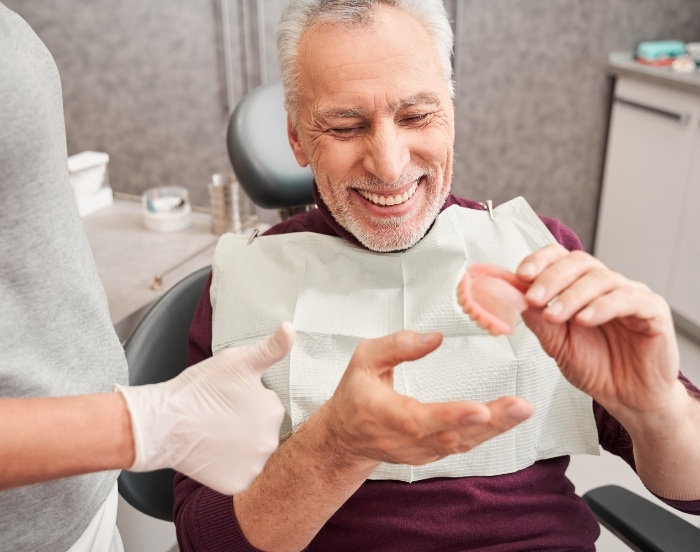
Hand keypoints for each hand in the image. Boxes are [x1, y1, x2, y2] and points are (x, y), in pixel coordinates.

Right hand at [116, 322, 292, 494]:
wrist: (163, 423)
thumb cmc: (199, 389)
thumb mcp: (238, 360)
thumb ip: (271, 348)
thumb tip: (290, 328)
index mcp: (274, 410)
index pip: (268, 405)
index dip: (247, 401)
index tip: (228, 399)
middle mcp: (271, 441)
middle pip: (263, 430)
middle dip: (246, 424)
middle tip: (220, 416)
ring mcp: (255, 466)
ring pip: (253, 453)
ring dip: (240, 446)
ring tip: (215, 434)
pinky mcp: (237, 484)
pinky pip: (240, 474)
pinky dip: (229, 467)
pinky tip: (213, 453)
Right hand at [322, 331, 531, 465]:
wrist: (345, 437)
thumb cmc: (355, 396)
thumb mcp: (364, 360)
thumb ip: (396, 346)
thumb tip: (434, 338)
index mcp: (386, 415)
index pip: (420, 419)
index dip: (451, 416)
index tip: (480, 409)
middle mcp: (406, 439)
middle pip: (452, 435)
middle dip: (490, 422)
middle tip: (520, 406)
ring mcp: (420, 451)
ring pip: (462, 443)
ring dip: (496, 428)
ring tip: (522, 410)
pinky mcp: (431, 453)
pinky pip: (462, 445)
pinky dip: (486, 433)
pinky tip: (507, 419)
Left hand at [516, 244, 679, 416]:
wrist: (628, 397)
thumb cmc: (595, 367)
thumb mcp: (556, 344)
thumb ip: (538, 319)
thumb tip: (513, 296)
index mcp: (579, 286)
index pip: (560, 257)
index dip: (540, 261)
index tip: (521, 275)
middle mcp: (605, 285)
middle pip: (579, 263)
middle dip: (551, 278)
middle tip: (534, 298)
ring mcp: (631, 294)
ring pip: (600, 279)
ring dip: (572, 295)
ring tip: (554, 315)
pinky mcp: (653, 311)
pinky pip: (629, 299)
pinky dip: (602, 306)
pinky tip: (585, 319)